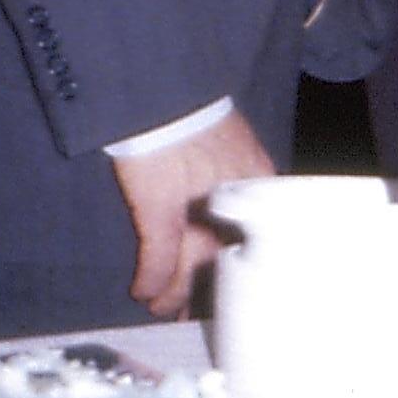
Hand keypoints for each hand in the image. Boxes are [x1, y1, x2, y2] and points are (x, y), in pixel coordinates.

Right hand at [111, 108, 273, 316]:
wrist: (164, 86)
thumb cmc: (195, 108)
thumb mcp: (232, 140)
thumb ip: (236, 172)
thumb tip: (230, 198)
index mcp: (256, 181)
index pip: (250, 236)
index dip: (235, 260)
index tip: (228, 279)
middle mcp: (231, 203)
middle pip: (221, 259)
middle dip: (207, 288)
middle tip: (194, 311)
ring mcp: (195, 211)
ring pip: (189, 269)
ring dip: (174, 294)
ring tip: (162, 309)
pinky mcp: (158, 212)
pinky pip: (156, 260)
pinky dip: (150, 280)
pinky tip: (141, 293)